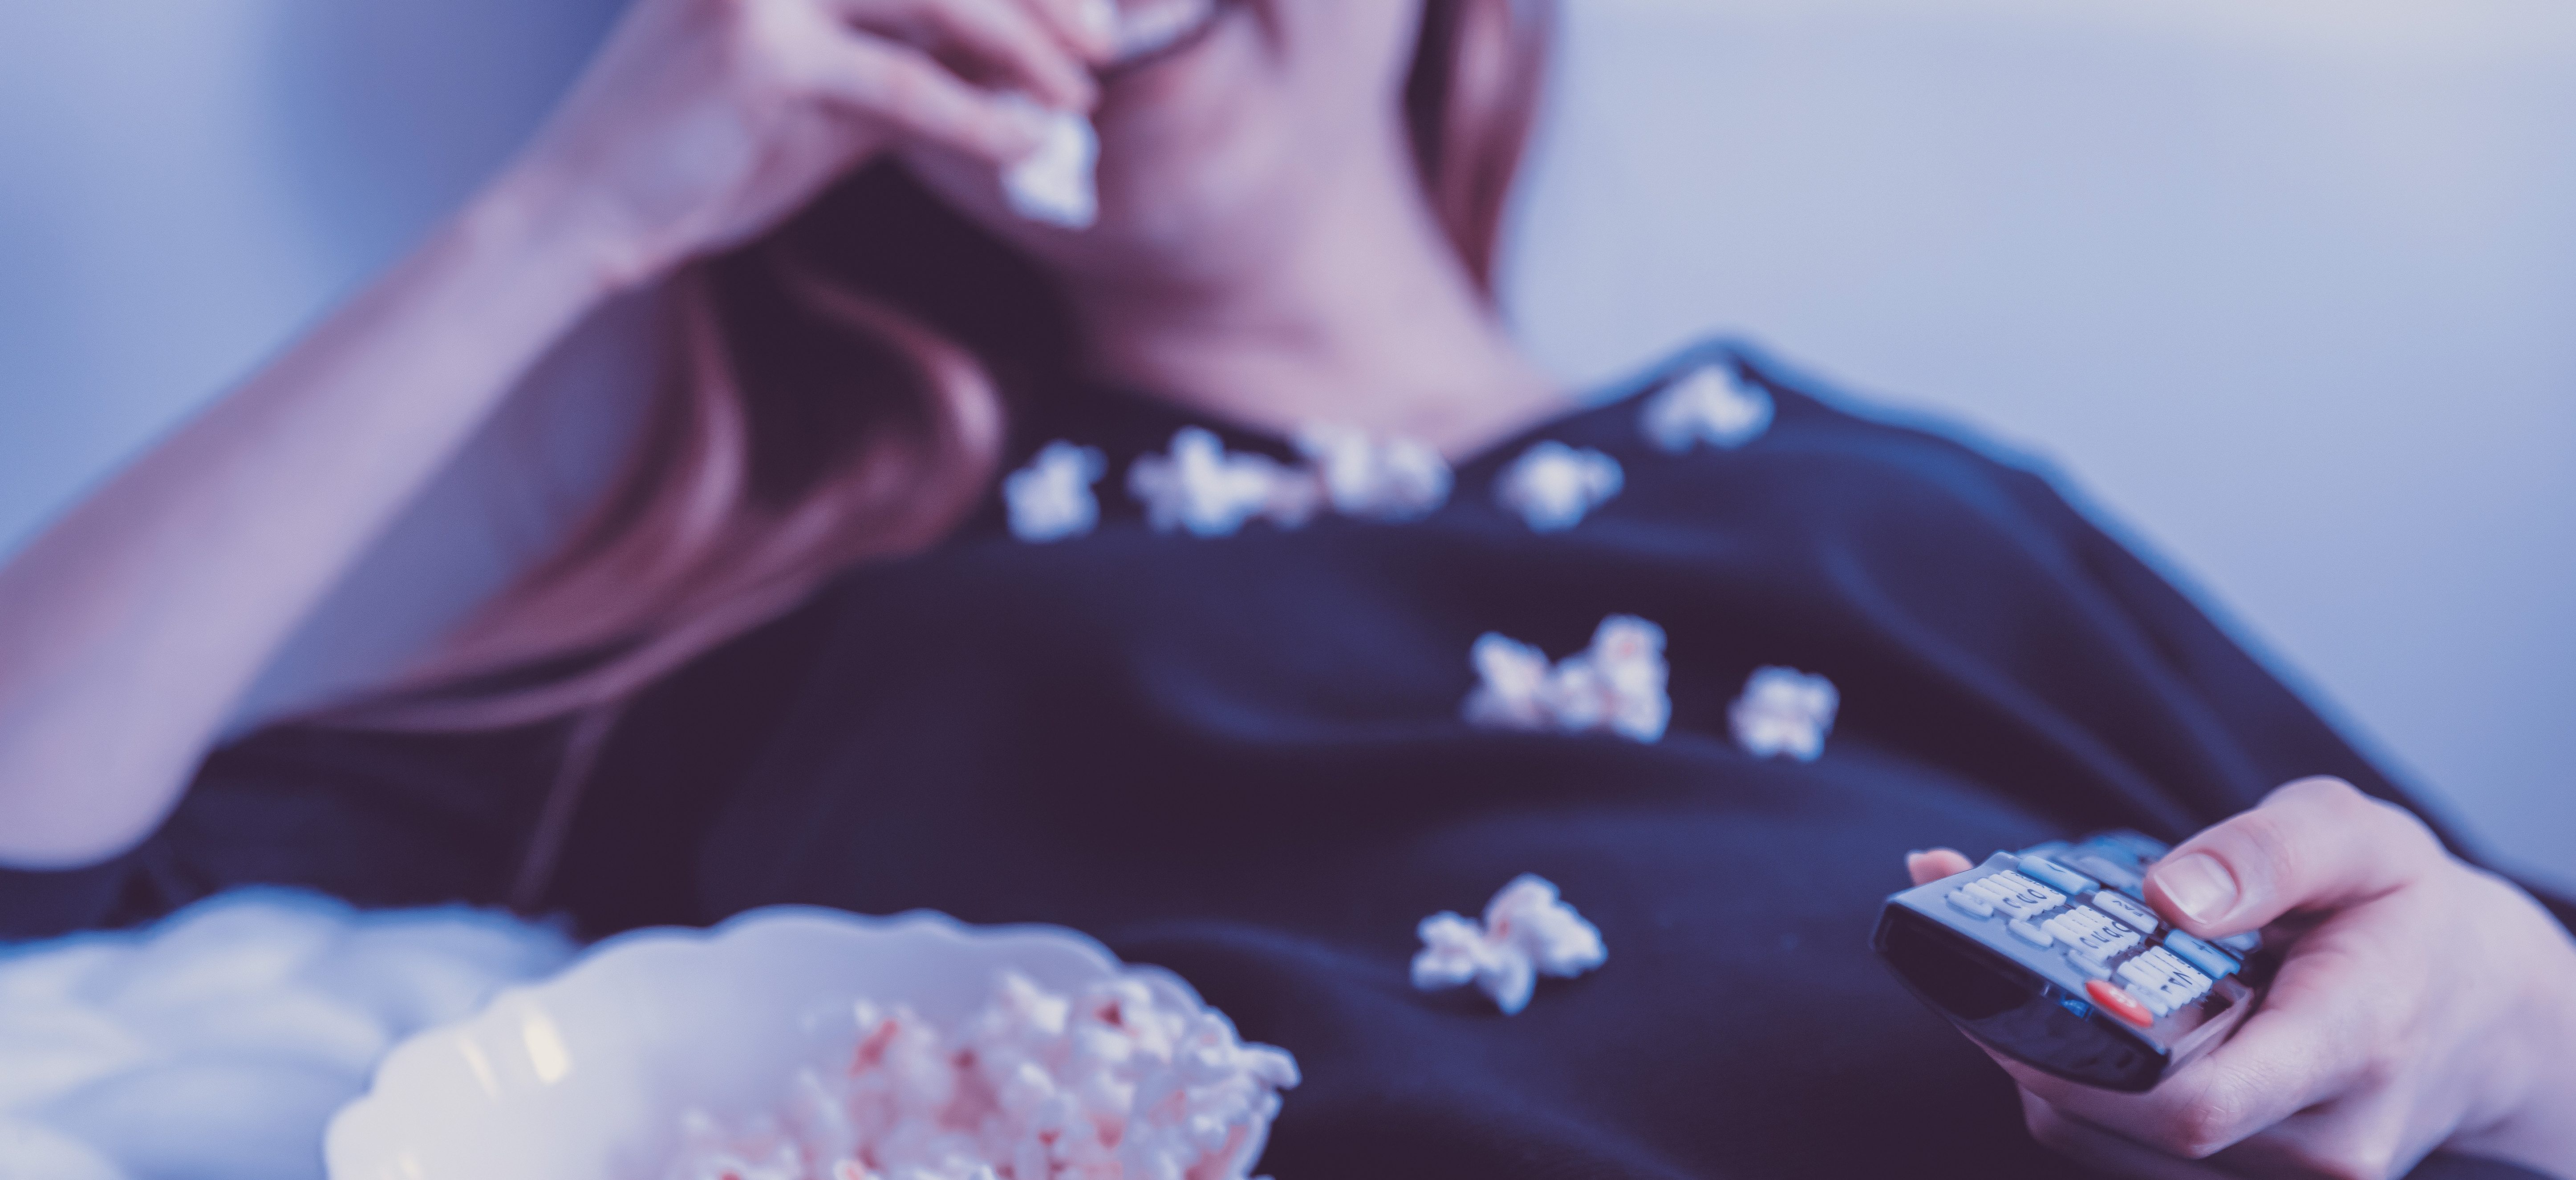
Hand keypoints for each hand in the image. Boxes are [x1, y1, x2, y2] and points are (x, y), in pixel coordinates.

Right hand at [491, 0, 1113, 286]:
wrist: (591, 211)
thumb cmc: (713, 149)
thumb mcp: (834, 94)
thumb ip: (919, 61)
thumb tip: (1033, 62)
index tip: (1088, 6)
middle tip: (1104, 45)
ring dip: (1023, 48)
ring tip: (1080, 96)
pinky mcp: (754, 48)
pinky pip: (902, 81)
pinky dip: (978, 115)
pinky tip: (1027, 143)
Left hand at [1908, 778, 2575, 1177]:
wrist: (2478, 1009)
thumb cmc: (2410, 918)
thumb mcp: (2362, 840)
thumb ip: (2267, 852)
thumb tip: (2166, 895)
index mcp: (2352, 1047)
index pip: (2192, 1106)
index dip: (2079, 1060)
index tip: (2008, 980)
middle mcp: (2316, 1139)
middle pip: (2125, 1124)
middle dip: (2026, 1035)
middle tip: (1964, 939)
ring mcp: (2276, 1173)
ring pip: (2103, 1137)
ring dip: (2030, 1052)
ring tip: (1993, 957)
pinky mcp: (2237, 1174)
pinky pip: (2116, 1139)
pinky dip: (2065, 1075)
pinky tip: (2043, 1003)